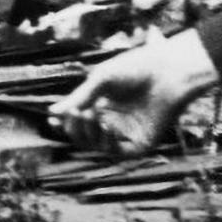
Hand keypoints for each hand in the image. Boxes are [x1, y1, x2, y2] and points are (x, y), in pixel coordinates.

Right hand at [48, 29, 221, 155]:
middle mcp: (113, 122)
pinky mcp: (140, 144)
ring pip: (96, 145)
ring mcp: (126, 134)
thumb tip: (53, 112)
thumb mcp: (101, 80)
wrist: (168, 72)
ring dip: (88, 133)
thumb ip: (79, 98)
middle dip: (74, 128)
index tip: (52, 120)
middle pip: (84, 136)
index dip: (64, 123)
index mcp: (103, 105)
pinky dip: (107, 141)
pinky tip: (106, 126)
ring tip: (89, 115)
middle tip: (74, 114)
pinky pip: (116, 152)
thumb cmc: (137, 69)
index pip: (78, 121)